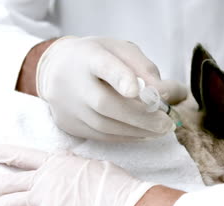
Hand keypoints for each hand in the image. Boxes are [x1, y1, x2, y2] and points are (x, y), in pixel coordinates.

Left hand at [0, 144, 155, 205]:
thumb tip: (66, 161)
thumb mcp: (92, 164)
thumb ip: (73, 163)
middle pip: (12, 181)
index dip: (6, 153)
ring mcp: (45, 200)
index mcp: (59, 163)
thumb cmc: (114, 182)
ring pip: (10, 201)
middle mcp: (46, 180)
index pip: (26, 156)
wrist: (121, 201)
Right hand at [35, 36, 186, 140]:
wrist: (56, 69)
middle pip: (105, 103)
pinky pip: (100, 136)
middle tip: (166, 124)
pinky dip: (124, 136)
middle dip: (140, 117)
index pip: (103, 66)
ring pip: (103, 125)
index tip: (136, 90)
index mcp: (87, 56)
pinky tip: (141, 133)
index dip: (120, 78)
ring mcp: (66, 106)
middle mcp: (71, 81)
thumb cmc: (98, 58)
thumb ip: (144, 67)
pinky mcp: (68, 124)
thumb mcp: (121, 50)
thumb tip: (162, 93)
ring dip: (136, 130)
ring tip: (160, 130)